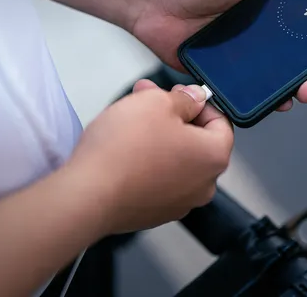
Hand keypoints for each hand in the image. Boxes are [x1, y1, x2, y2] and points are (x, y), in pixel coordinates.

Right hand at [67, 81, 232, 232]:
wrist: (85, 196)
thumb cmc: (123, 151)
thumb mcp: (157, 103)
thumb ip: (185, 98)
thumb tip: (195, 98)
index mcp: (214, 156)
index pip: (221, 122)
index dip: (199, 102)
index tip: (180, 95)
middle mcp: (203, 184)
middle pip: (196, 139)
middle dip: (173, 114)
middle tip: (149, 98)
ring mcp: (179, 202)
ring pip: (176, 157)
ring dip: (158, 134)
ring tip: (131, 117)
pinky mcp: (154, 212)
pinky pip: (159, 177)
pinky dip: (148, 160)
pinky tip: (125, 146)